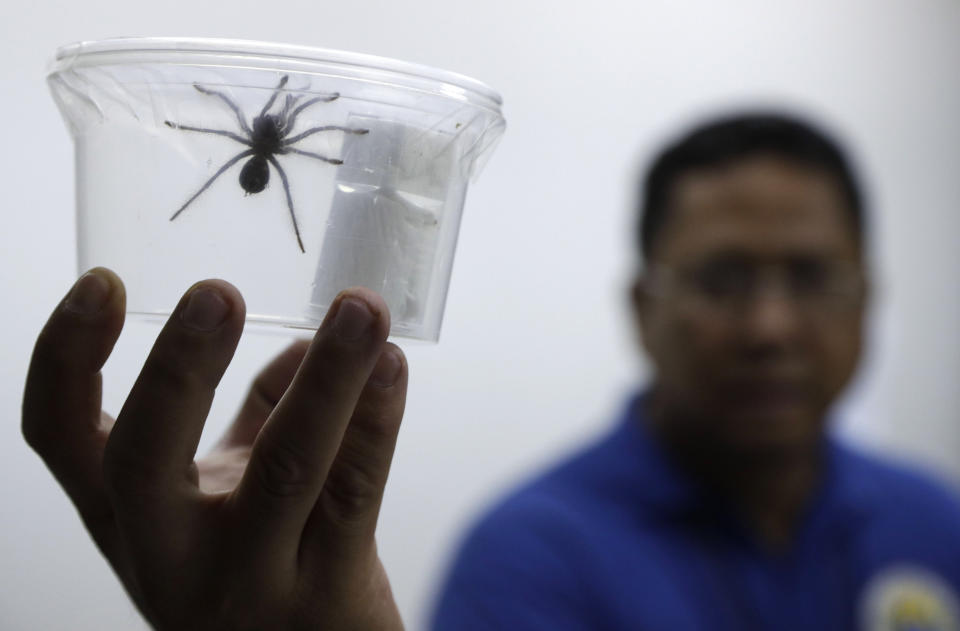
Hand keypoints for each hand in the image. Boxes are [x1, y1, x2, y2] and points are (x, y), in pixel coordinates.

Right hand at [22, 268, 407, 630]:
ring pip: (284, 469)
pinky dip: (374, 418)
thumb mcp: (226, 497)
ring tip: (361, 310)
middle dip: (179, 369)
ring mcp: (251, 581)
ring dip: (325, 380)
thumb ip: (257, 412)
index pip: (59, 435)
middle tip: (218, 292)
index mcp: (128, 515)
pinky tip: (390, 365)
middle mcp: (170, 555)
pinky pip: (354, 491)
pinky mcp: (329, 593)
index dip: (64, 358)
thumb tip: (308, 340)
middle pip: (143, 461)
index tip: (103, 284)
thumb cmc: (261, 567)